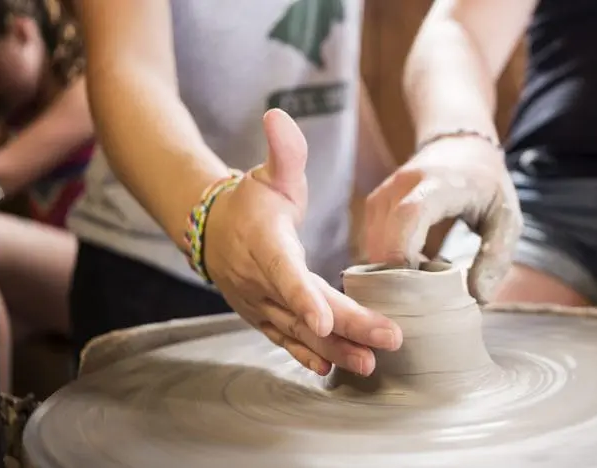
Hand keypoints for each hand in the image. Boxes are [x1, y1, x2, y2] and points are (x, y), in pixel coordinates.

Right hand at [204, 109, 401, 375]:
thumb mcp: (269, 173)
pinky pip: (284, 341)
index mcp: (265, 244)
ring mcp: (259, 303)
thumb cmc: (250, 200)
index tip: (324, 320)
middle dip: (346, 329)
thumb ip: (283, 151)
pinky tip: (331, 370)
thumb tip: (278, 115)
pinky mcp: (262, 316)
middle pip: (304, 310)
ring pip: (298, 333)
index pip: (285, 273)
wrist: (210, 229)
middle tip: (386, 341)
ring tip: (369, 365)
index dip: (303, 297)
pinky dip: (307, 356)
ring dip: (334, 351)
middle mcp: (259, 280)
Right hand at [364, 135, 522, 302]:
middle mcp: (404, 184)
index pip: (410, 215)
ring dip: (388, 271)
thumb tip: (476, 297)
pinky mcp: (375, 205)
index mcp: (439, 184)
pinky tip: (408, 273)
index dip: (405, 252)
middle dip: (395, 275)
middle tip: (420, 304)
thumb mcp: (507, 219)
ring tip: (418, 288)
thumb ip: (496, 257)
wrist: (461, 148)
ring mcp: (385, 192)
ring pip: (371, 243)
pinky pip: (369, 241)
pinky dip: (383, 262)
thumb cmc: (487, 187)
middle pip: (383, 235)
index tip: (415, 288)